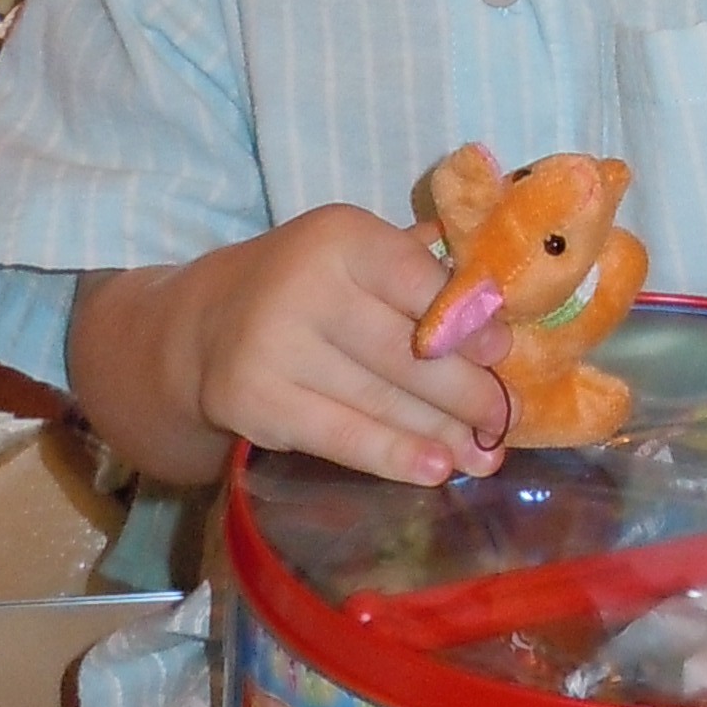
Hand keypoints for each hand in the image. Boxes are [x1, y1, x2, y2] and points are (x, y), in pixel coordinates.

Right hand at [75, 206, 514, 490]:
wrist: (201, 327)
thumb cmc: (306, 288)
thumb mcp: (354, 256)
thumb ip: (422, 274)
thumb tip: (503, 312)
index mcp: (341, 236)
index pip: (420, 282)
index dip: (470, 323)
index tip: (504, 354)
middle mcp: (305, 285)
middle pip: (408, 351)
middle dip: (469, 391)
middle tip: (505, 418)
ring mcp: (274, 346)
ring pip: (382, 400)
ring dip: (444, 434)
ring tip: (485, 454)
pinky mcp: (256, 401)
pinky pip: (342, 436)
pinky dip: (396, 457)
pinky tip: (437, 470)